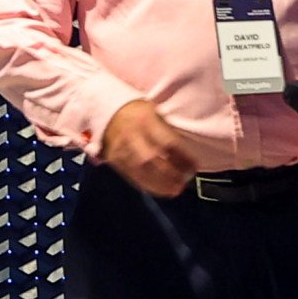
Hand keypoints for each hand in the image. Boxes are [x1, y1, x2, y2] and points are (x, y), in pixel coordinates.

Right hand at [97, 100, 226, 199]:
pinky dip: (147, 185)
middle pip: (153, 159)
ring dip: (160, 184)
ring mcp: (121, 148)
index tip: (195, 167)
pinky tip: (159, 190)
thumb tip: (184, 155)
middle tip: (184, 182)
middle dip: (171, 174)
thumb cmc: (135, 110)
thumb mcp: (153, 111)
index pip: (168, 142)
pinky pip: (131, 176)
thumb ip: (166, 131)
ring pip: (141, 171)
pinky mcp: (114, 159)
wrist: (102, 108)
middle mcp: (132, 135)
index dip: (184, 158)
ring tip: (175, 190)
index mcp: (146, 119)